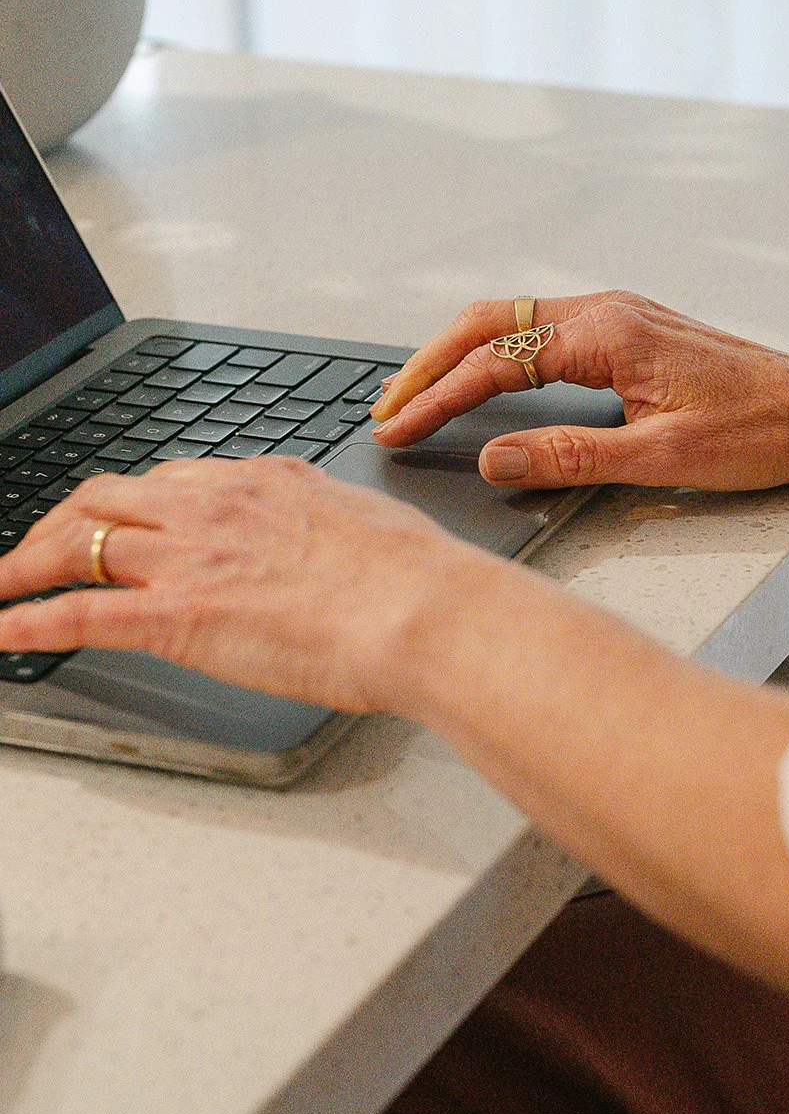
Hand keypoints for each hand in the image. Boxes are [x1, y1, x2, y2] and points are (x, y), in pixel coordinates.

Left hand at [0, 459, 484, 713]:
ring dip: (24, 565)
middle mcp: (212, 508)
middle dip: (59, 525)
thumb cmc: (414, 577)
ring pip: (79, 545)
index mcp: (259, 483)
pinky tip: (1, 632)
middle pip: (105, 499)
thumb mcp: (365, 520)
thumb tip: (333, 533)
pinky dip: (27, 622)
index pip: (168, 481)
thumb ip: (327, 521)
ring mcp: (189, 559)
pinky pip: (80, 615)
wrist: (422, 609)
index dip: (128, 506)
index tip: (115, 523)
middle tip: (35, 553)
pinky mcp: (177, 615)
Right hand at [370, 292, 788, 489]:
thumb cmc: (761, 433)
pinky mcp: (632, 331)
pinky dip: (500, 353)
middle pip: (491, 321)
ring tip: (420, 395)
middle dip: (431, 364)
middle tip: (388, 409)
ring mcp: (620, 315)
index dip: (438, 397)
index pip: (497, 360)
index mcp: (609, 333)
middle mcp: (609, 310)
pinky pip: (544, 329)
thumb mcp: (660, 459)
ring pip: (515, 319)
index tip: (398, 429)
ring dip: (462, 355)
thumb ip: (571, 458)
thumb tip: (496, 459)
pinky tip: (487, 381)